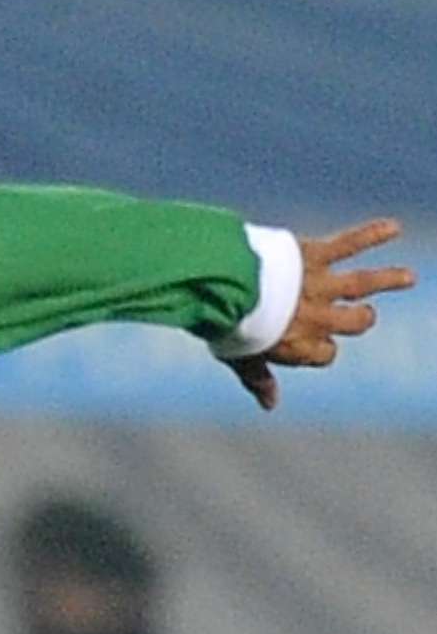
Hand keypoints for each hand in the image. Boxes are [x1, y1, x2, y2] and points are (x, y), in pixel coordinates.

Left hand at [228, 217, 410, 410]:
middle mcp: (318, 317)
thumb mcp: (239, 359)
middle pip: (356, 322)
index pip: (326, 354)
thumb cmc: (226, 326)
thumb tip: (271, 406)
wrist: (224, 290)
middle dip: (362, 319)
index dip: (320, 350)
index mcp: (300, 345)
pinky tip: (393, 227)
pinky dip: (372, 234)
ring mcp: (320, 285)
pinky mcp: (315, 256)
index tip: (310, 344)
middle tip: (364, 315)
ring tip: (409, 277)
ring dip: (390, 279)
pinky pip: (350, 243)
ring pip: (365, 284)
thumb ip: (257, 380)